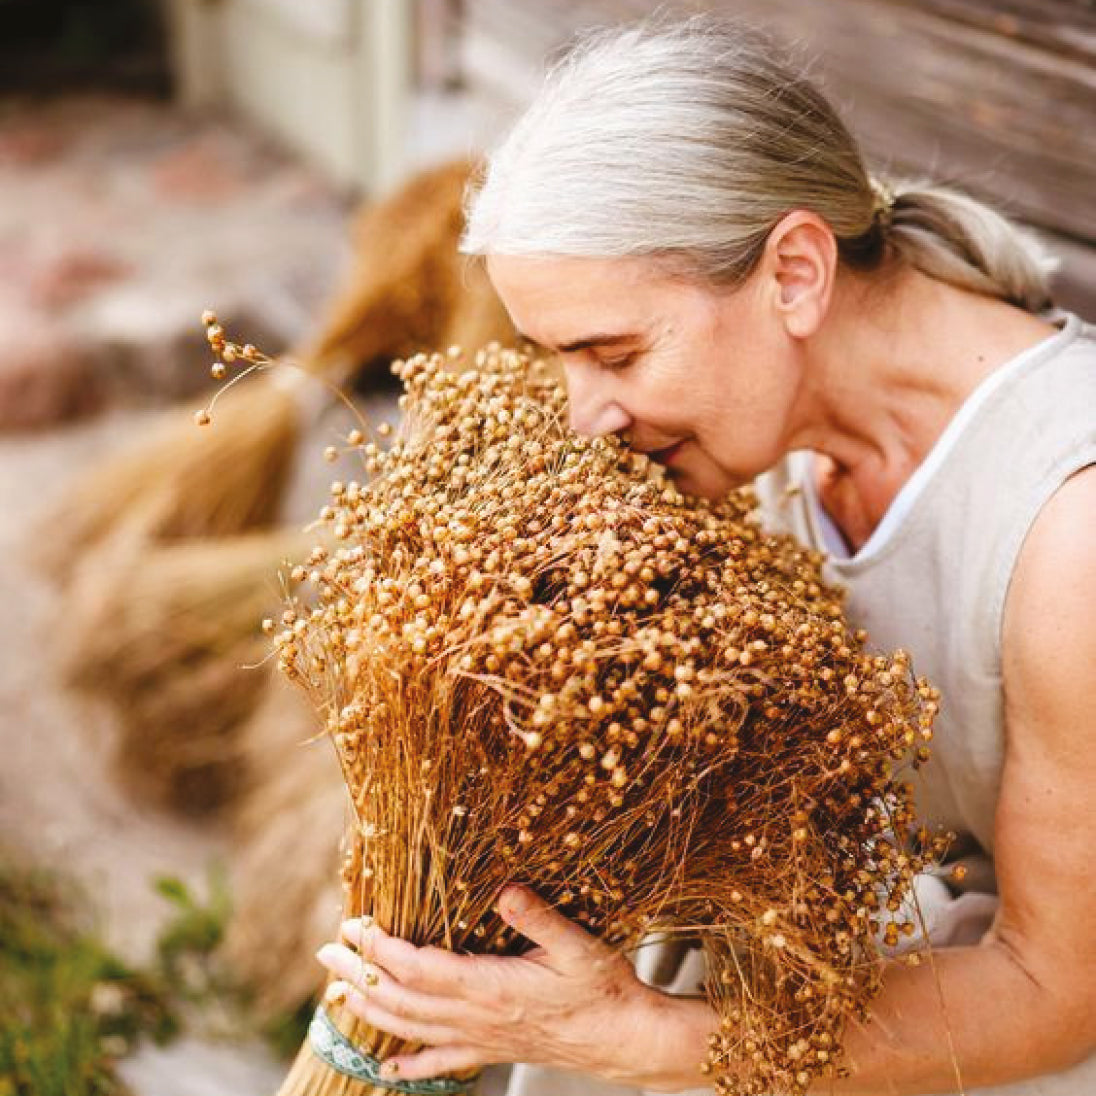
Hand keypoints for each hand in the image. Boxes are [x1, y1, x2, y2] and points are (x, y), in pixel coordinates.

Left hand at [314, 885, 715, 1090]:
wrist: (623, 1038)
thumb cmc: (602, 988)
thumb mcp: (577, 944)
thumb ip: (538, 917)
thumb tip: (505, 890)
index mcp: (490, 987)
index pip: (419, 968)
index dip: (382, 949)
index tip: (357, 927)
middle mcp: (476, 1017)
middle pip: (402, 999)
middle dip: (361, 974)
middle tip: (328, 952)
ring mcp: (480, 1038)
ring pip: (411, 1029)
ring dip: (371, 1010)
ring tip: (339, 992)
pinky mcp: (491, 1050)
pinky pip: (440, 1062)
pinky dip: (408, 1064)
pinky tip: (387, 1066)